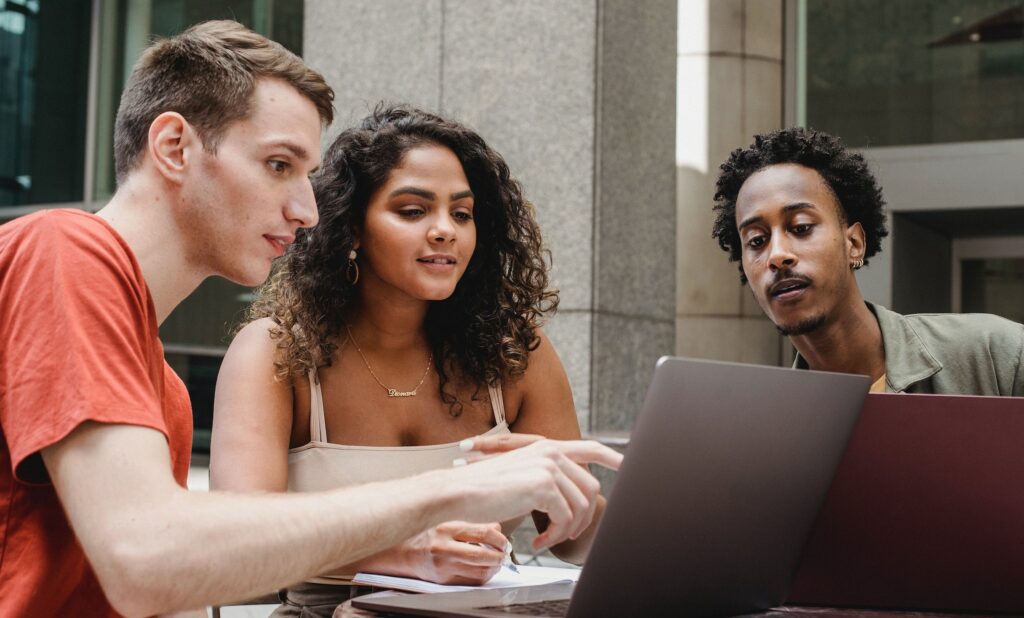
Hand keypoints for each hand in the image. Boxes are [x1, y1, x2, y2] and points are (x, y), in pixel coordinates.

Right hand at [401, 521, 506, 584]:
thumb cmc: (429, 534)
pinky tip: (484, 569)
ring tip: (495, 561)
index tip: (503, 541)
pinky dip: (483, 576)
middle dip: (499, 556)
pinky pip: (472, 582)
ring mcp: (443, 567)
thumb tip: (497, 529)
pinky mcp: (444, 581)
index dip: (499, 539)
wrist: (406, 552)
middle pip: (482, 556)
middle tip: (503, 553)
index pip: (482, 533)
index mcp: (447, 528)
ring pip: (480, 572)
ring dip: (494, 568)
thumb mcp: (449, 521)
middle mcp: (444, 548)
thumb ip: (473, 524)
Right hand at [448, 437, 621, 550]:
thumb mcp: (521, 475)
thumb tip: (573, 496)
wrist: (460, 491)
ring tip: (547, 539)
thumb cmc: (484, 489)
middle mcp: (552, 453)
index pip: (591, 448)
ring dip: (567, 530)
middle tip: (564, 534)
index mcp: (547, 447)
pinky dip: (554, 535)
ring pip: (581, 506)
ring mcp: (549, 467)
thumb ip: (548, 478)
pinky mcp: (544, 485)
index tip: (628, 467)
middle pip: (590, 488)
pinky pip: (564, 518)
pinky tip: (537, 540)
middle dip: (583, 517)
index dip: (614, 457)